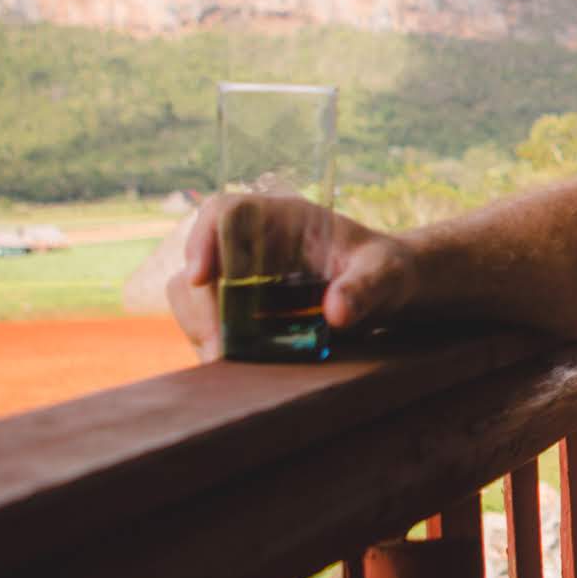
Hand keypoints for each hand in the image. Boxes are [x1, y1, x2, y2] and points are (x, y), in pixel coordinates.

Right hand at [166, 194, 421, 363]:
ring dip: (203, 329)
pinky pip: (206, 322)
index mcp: (281, 218)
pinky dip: (214, 344)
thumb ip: (365, 287)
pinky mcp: (237, 306)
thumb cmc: (385, 269)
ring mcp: (239, 274)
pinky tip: (238, 365)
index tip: (199, 277)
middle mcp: (250, 243)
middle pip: (201, 265)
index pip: (224, 212)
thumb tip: (336, 314)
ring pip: (191, 296)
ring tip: (229, 363)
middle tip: (222, 352)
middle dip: (203, 308)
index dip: (202, 239)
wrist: (385, 290)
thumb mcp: (385, 273)